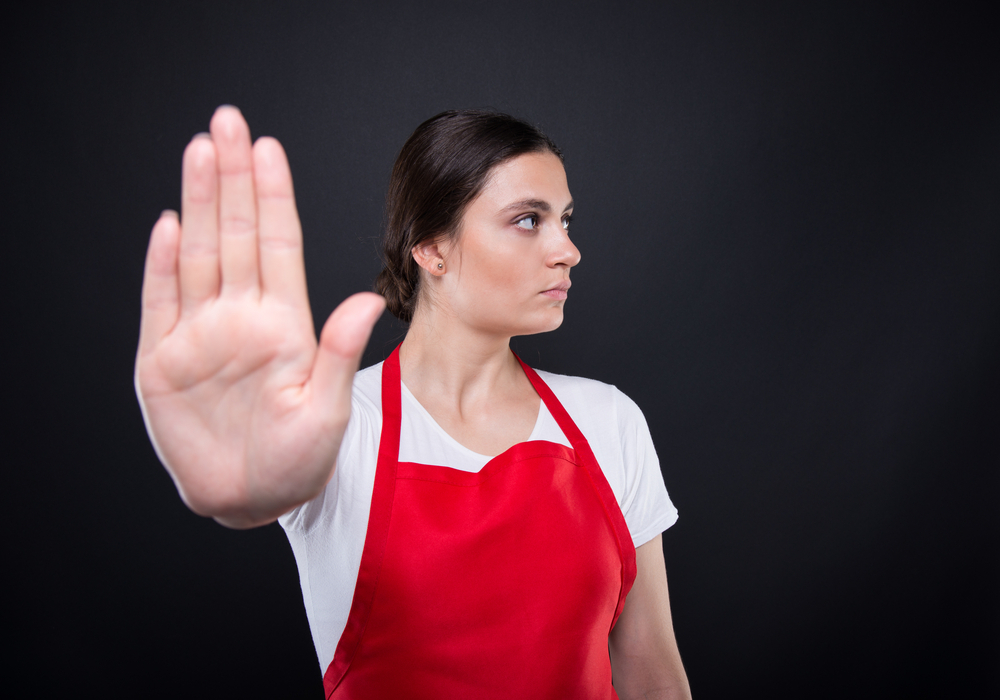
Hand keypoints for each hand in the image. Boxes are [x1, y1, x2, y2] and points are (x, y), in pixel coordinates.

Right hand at [135, 106, 384, 527]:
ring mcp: (200, 335)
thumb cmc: (299, 458)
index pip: (278, 244)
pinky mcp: (162, 362)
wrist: (252, 498)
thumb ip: (338, 352)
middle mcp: (241, 317)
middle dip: (233, 178)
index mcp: (283, 323)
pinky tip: (169, 224)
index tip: (269, 149)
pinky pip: (161, 303)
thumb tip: (365, 299)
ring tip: (201, 150)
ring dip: (200, 202)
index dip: (273, 195)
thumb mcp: (325, 409)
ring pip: (199, 254)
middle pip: (236, 233)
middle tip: (228, 121)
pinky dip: (162, 266)